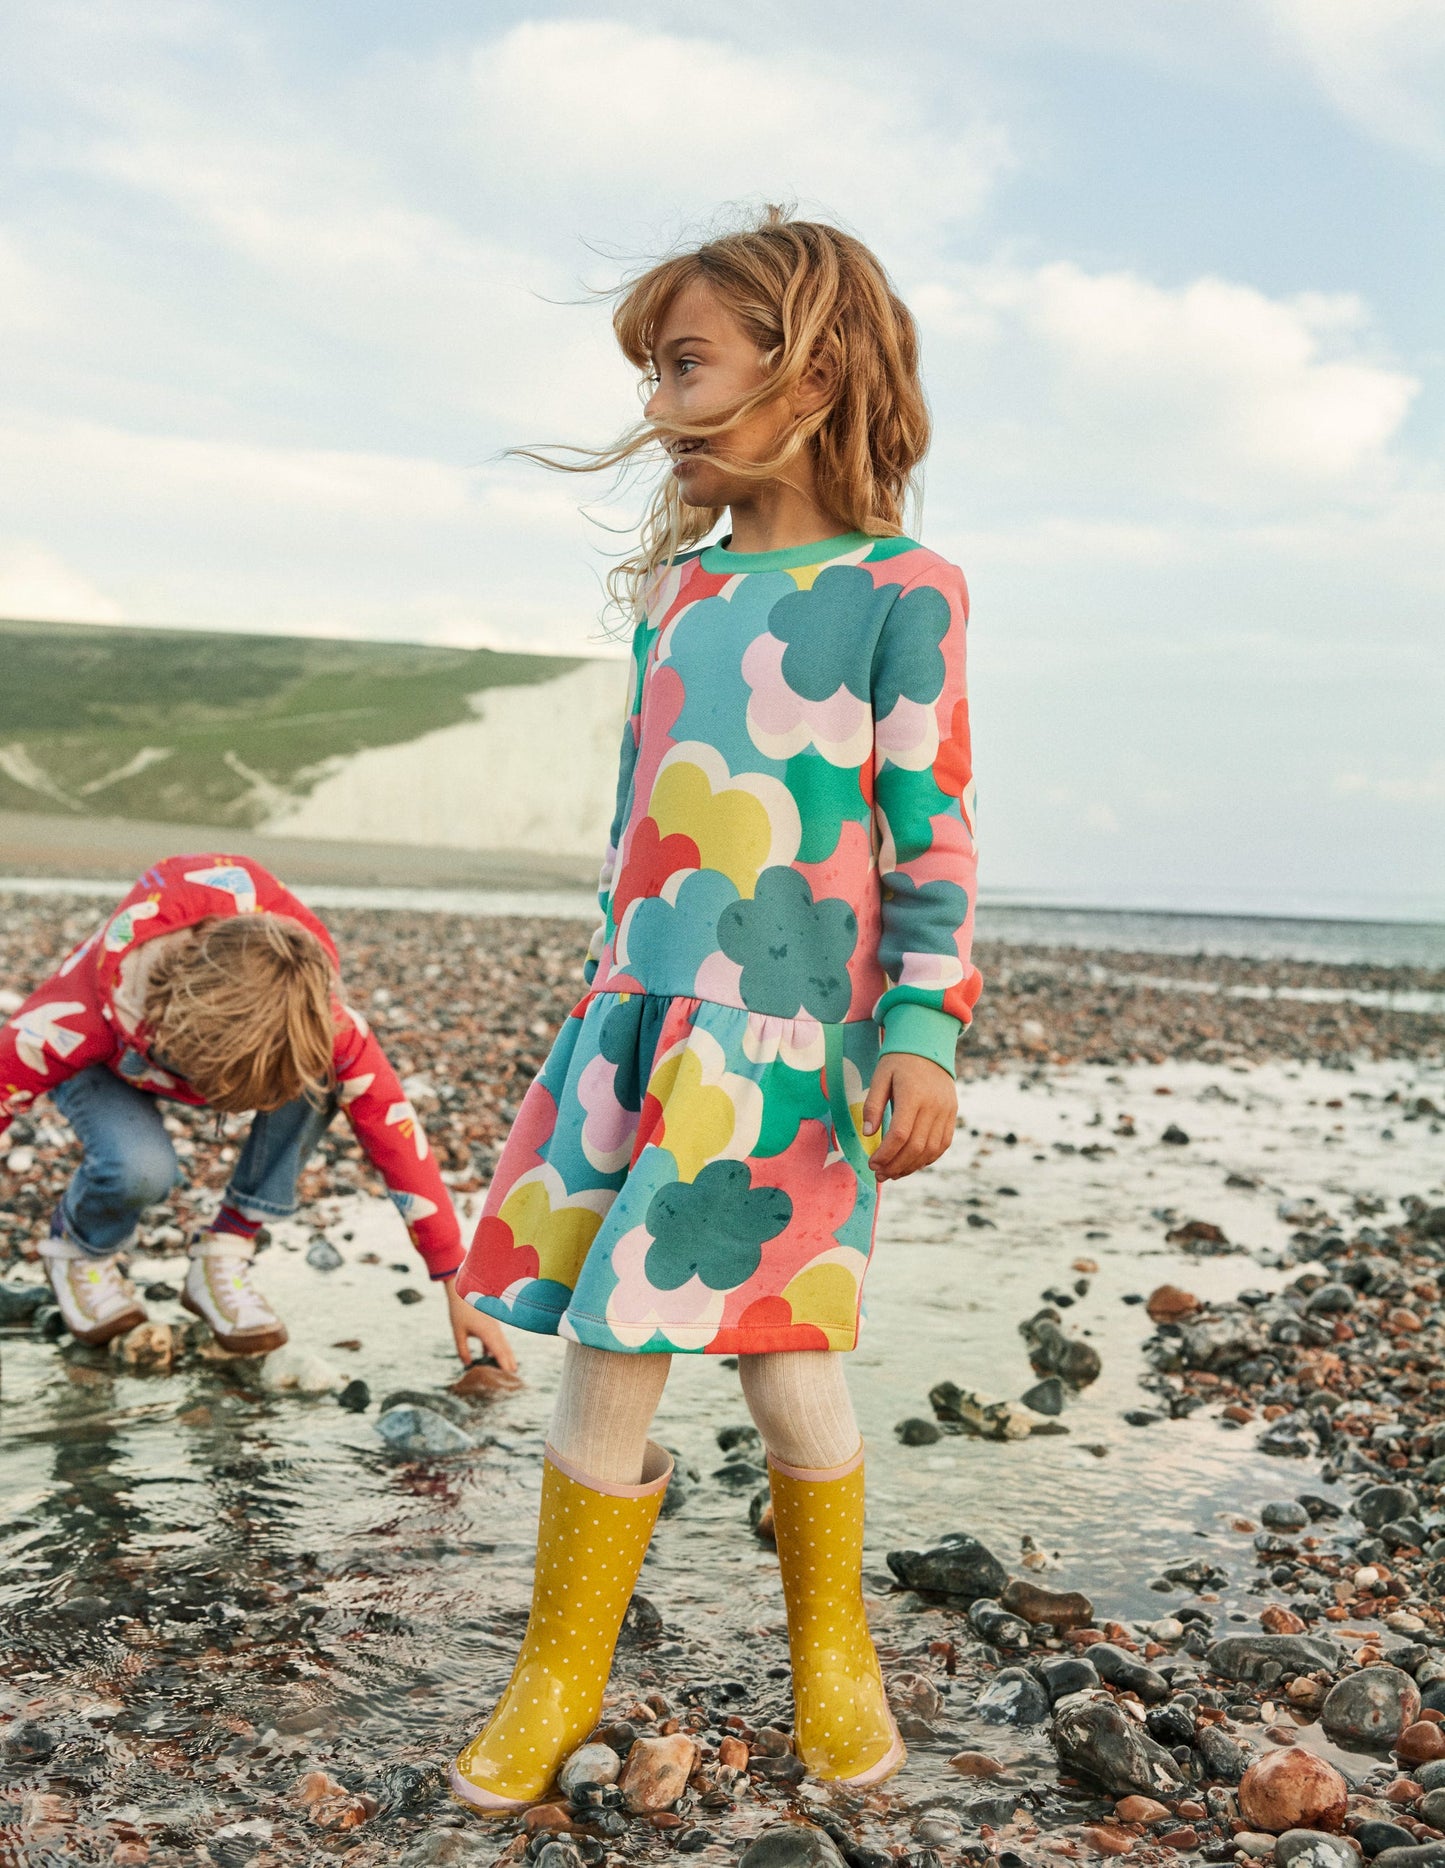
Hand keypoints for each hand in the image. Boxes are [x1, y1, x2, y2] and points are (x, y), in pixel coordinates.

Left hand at [442, 1277, 519, 1372]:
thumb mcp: (458, 1332)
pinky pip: (498, 1339)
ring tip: (510, 1369)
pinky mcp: (491, 1323)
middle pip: (506, 1349)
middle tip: (514, 1378)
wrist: (463, 1290)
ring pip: (503, 1344)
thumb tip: (467, 1364)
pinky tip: (490, 1356)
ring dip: (506, 1356)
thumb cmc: (460, 1311)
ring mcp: (494, 1326)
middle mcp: (494, 1330)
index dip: (505, 1364)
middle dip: (510, 1363)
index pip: (499, 1352)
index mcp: (488, 1332)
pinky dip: (498, 1348)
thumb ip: (462, 1350)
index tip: (510, 1376)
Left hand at [862, 1053, 956, 1182]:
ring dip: (911, 1166)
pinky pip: (943, 1144)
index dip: (886, 1154)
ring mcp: (946, 1111)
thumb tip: (867, 1133)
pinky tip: (912, 1164)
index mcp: (913, 1095)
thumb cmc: (899, 1062)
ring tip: (893, 1173)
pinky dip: (928, 1158)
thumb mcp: (880, 1077)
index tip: (872, 1163)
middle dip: (896, 1165)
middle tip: (879, 1174)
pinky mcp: (952, 1115)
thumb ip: (873, 1105)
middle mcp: (934, 1106)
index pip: (900, 1134)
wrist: (930, 1046)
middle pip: (916, 1147)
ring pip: (931, 1149)